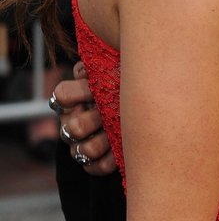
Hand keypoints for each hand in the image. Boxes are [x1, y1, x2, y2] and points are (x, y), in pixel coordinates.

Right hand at [52, 61, 116, 175]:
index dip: (78, 92)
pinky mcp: (92, 163)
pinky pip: (95, 167)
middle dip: (95, 119)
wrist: (141, 108)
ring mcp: (79, 145)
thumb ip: (99, 66)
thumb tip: (86, 71)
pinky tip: (120, 148)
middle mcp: (71, 123)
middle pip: (73, 128)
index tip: (96, 88)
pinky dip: (110, 160)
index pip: (62, 95)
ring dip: (105, 140)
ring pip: (84, 150)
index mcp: (72, 99)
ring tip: (119, 129)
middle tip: (111, 111)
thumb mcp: (112, 69)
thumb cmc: (122, 85)